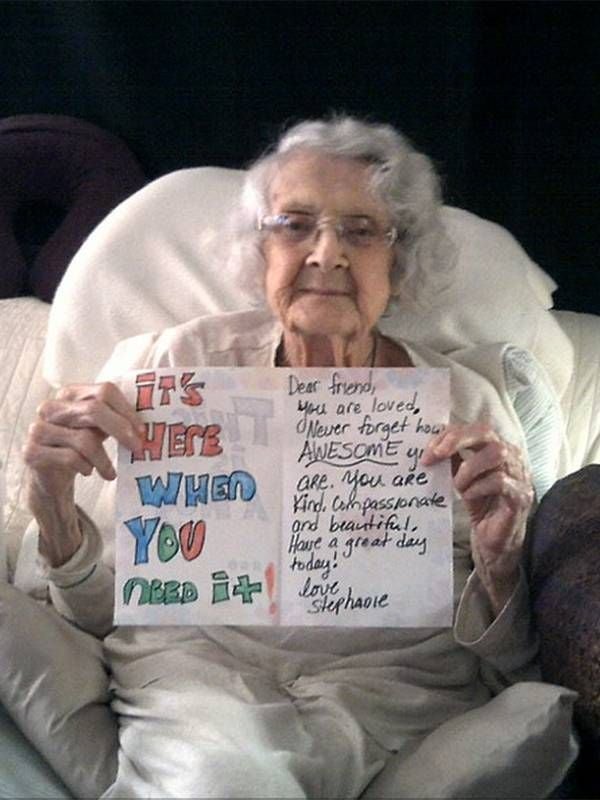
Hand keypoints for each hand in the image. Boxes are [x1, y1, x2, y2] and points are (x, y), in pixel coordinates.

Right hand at [23, 382, 142, 565]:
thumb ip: (115, 420)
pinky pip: (70, 458)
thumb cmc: (79, 447)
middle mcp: (51, 407)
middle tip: (137, 448)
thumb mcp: (97, 429)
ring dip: (103, 459)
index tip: (141, 430)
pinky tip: (88, 472)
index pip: (104, 391)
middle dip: (121, 430)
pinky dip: (86, 467)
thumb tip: (147, 424)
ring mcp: (38, 428)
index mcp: (70, 394)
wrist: (49, 478)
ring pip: (84, 439)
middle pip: (94, 410)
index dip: (127, 410)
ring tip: (109, 472)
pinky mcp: (32, 452)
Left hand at [421, 422, 533, 614]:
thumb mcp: (462, 478)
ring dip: (468, 468)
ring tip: (457, 485)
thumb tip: (431, 446)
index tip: (429, 450)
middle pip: (488, 433)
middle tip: (436, 454)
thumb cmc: (481, 504)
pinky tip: (469, 496)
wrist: (494, 541)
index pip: (476, 428)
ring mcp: (520, 476)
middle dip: (457, 439)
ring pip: (496, 454)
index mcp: (498, 448)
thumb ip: (452, 460)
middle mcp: (513, 457)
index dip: (451, 434)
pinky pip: (500, 482)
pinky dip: (479, 487)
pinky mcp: (521, 497)